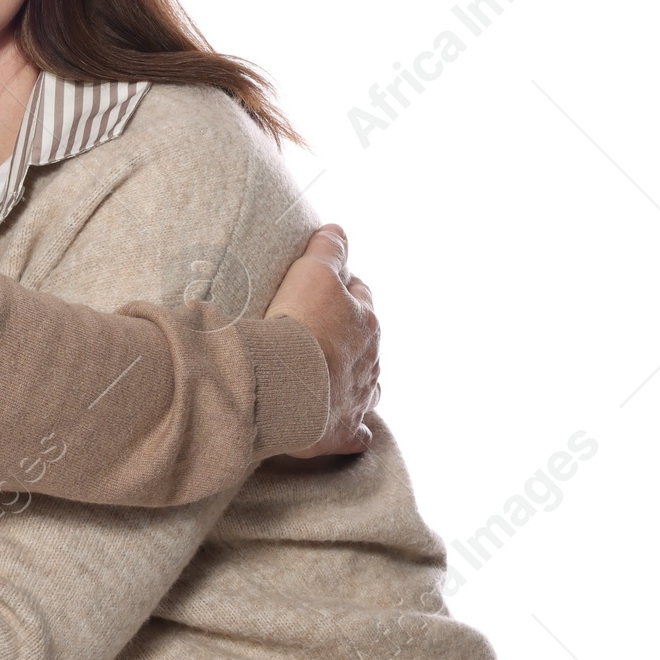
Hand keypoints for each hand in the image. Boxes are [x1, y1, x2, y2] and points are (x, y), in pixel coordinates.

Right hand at [265, 224, 380, 457]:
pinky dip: (350, 427)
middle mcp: (370, 360)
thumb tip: (338, 229)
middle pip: (365, 342)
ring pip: (367, 385)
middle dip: (349, 336)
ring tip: (329, 377)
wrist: (288, 381)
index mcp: (365, 322)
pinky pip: (355, 431)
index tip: (327, 291)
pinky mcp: (345, 430)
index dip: (344, 291)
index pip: (360, 298)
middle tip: (322, 332)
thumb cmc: (300, 324)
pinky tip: (340, 425)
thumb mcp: (313, 272)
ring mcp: (360, 396)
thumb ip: (328, 249)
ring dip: (353, 379)